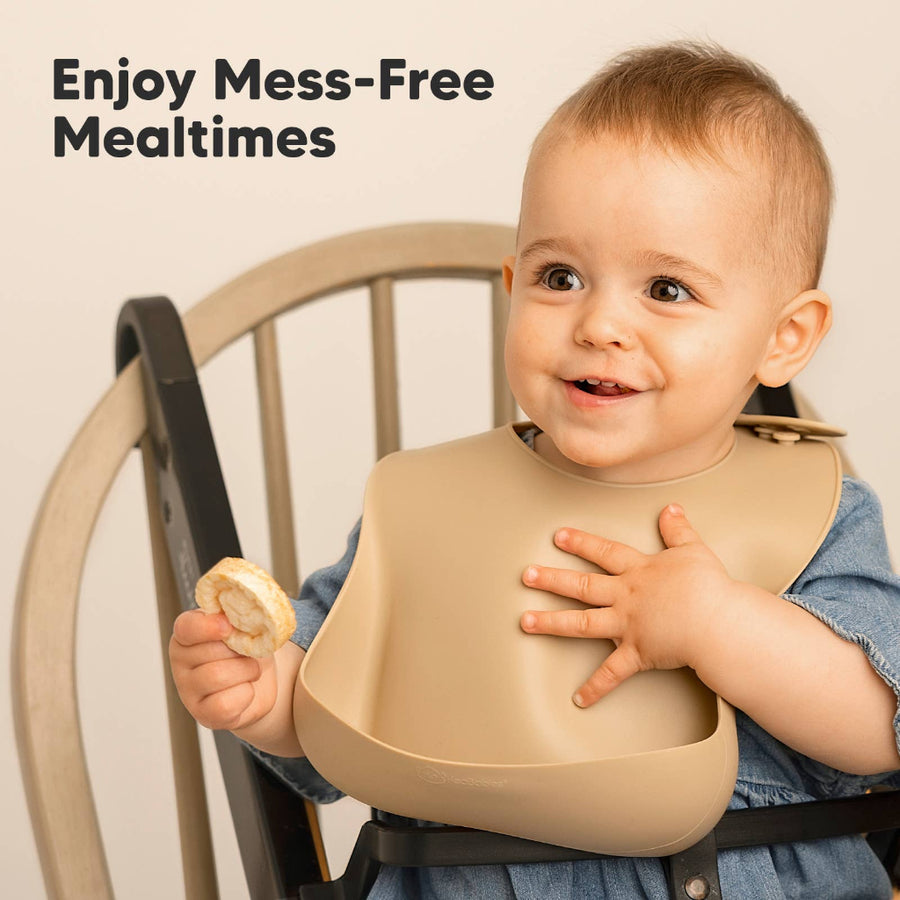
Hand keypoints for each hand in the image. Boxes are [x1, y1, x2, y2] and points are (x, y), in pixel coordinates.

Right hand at [169, 609, 277, 730]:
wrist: (260, 681)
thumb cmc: (247, 648)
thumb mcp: (244, 626)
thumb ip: (238, 618)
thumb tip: (248, 615)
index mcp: (187, 634)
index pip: (186, 627)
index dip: (207, 626)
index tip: (228, 626)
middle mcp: (181, 662)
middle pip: (212, 652)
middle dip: (241, 651)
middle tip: (250, 652)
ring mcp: (188, 691)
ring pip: (217, 676)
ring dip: (247, 671)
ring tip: (251, 670)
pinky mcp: (202, 715)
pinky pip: (224, 705)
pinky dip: (245, 695)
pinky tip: (246, 690)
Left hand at [520, 504, 731, 707]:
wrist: (718, 622)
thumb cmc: (709, 587)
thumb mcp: (693, 550)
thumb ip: (678, 530)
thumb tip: (672, 509)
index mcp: (638, 571)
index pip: (604, 551)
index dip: (581, 542)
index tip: (558, 536)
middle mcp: (626, 596)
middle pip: (582, 585)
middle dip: (551, 579)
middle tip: (525, 575)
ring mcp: (627, 625)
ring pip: (582, 623)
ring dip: (551, 623)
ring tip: (525, 623)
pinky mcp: (636, 653)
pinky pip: (612, 673)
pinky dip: (596, 687)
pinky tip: (579, 698)